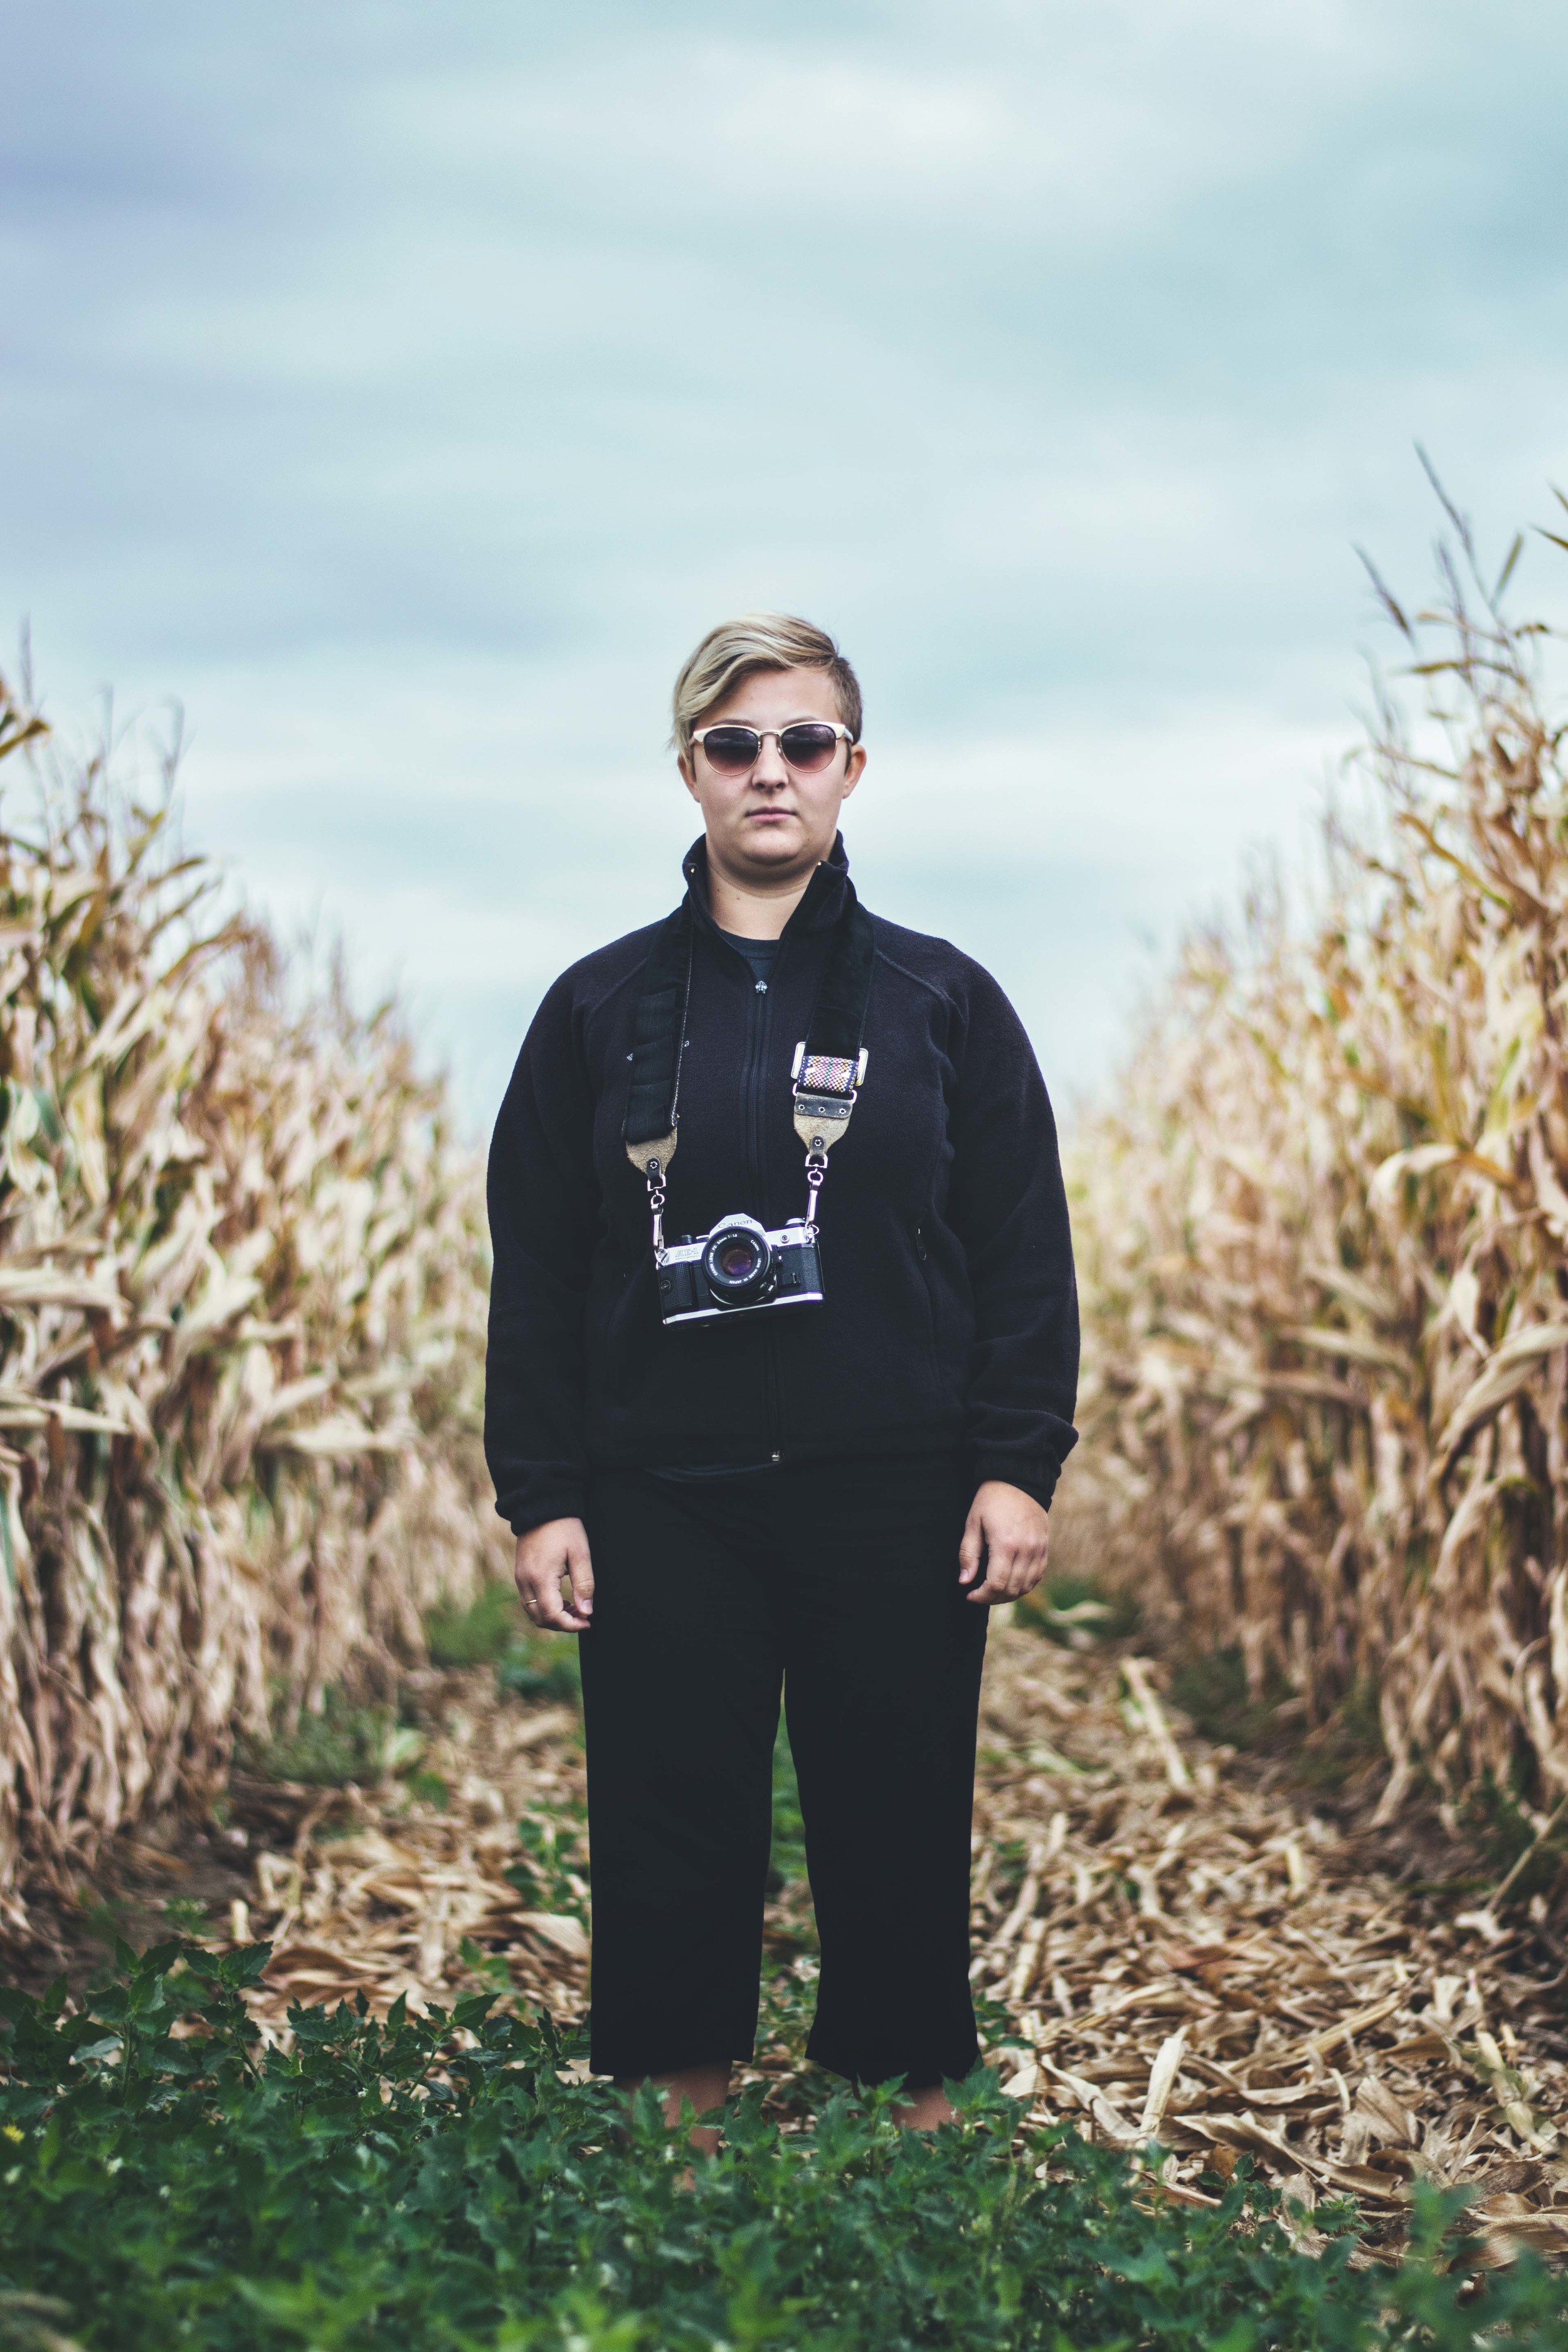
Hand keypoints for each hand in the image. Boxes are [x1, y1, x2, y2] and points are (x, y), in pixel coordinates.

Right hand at [514, 1517, 593, 1632]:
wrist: (542, 1506)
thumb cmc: (565, 1527)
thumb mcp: (580, 1554)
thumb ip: (584, 1584)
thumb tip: (587, 1612)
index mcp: (540, 1577)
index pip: (552, 1615)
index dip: (570, 1625)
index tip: (588, 1621)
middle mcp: (525, 1581)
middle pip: (539, 1619)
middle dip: (562, 1624)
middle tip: (583, 1617)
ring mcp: (519, 1578)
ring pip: (532, 1612)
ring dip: (553, 1617)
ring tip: (575, 1609)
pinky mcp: (519, 1573)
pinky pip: (529, 1601)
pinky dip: (544, 1607)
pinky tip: (561, 1600)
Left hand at [958, 1480, 1049, 1605]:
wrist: (1017, 1481)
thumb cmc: (990, 1501)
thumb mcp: (972, 1523)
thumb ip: (968, 1554)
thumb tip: (964, 1581)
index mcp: (1005, 1544)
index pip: (996, 1584)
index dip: (982, 1596)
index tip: (970, 1594)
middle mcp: (1026, 1550)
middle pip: (1012, 1589)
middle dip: (993, 1598)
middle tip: (979, 1594)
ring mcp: (1038, 1549)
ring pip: (1026, 1586)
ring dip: (1009, 1594)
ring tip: (993, 1591)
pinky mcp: (1044, 1547)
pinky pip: (1037, 1575)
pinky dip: (1024, 1585)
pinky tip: (1010, 1582)